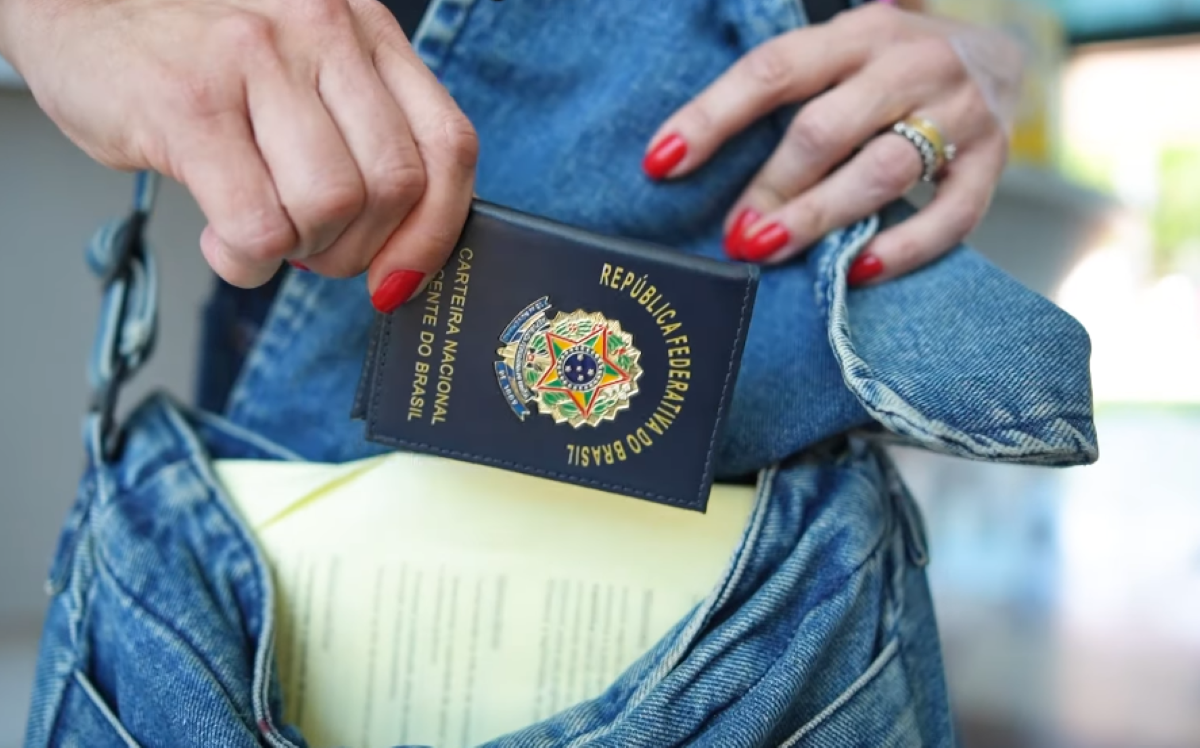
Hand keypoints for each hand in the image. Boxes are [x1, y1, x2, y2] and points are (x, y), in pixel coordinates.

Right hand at [0, 0, 476, 310]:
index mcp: (366, 31)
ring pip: (332, 207)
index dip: (437, 230)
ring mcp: (257, 61)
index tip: (404, 275)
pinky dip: (247, 261)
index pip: (448, 146)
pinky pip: (258, 226)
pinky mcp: (191, 104)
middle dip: (359, 249)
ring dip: (301, 251)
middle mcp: (324, 31)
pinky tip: (224, 240)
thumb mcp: (304, 71)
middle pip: (395, 186)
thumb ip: (362, 133)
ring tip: (262, 230)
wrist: (75, 9)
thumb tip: (407, 245)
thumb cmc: (196, 54)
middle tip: (313, 247)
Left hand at [641, 3, 1021, 285]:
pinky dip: (902, 250)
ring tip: (767, 249)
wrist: (1006, 56)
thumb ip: (788, 90)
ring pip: (882, 171)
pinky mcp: (992, 163)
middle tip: (732, 233)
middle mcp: (910, 63)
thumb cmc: (892, 67)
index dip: (713, 117)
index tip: (661, 162)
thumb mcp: (842, 54)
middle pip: (826, 128)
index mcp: (859, 32)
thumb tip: (687, 153)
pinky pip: (950, 216)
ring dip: (817, 217)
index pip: (773, 70)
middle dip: (770, 186)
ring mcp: (959, 112)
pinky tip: (854, 271)